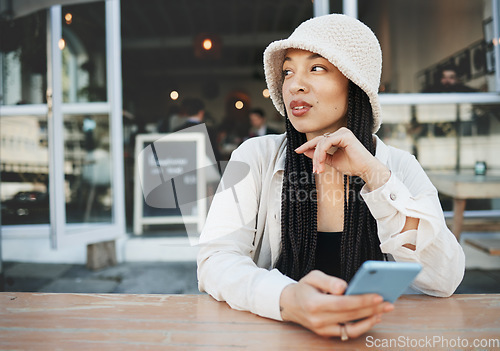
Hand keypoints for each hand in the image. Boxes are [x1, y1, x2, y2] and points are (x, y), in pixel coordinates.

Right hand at [279, 270, 393, 337]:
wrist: (291, 304)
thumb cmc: (305, 288)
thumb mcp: (312, 276)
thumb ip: (328, 280)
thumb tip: (343, 287)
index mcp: (313, 303)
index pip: (342, 303)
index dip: (361, 301)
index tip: (377, 296)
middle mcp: (318, 319)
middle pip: (350, 315)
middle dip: (371, 309)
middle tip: (388, 302)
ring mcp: (322, 329)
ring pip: (351, 327)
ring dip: (370, 319)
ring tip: (383, 310)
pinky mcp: (327, 333)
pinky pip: (348, 333)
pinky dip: (362, 326)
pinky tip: (372, 318)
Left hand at [294, 128, 389, 190]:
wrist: (366, 170)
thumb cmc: (352, 166)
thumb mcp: (332, 161)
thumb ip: (321, 156)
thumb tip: (306, 151)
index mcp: (338, 137)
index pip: (319, 140)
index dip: (307, 146)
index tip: (297, 151)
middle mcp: (340, 132)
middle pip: (318, 141)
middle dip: (312, 154)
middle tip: (313, 169)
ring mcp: (343, 132)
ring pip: (321, 143)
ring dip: (318, 157)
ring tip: (319, 169)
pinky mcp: (344, 135)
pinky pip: (326, 143)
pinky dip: (321, 154)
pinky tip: (322, 163)